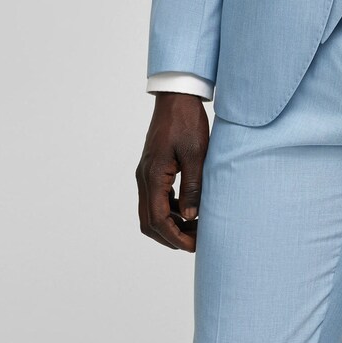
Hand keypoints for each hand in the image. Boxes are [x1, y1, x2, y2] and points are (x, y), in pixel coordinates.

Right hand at [136, 92, 208, 252]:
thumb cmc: (187, 122)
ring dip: (170, 224)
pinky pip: (157, 197)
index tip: (194, 245)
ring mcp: (147, 173)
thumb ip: (193, 187)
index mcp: (153, 176)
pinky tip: (190, 208)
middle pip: (149, 222)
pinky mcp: (153, 168)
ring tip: (195, 227)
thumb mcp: (196, 155)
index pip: (158, 220)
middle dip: (170, 236)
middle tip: (195, 241)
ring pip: (151, 211)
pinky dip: (170, 209)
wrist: (177, 96)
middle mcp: (145, 177)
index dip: (176, 237)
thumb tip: (192, 217)